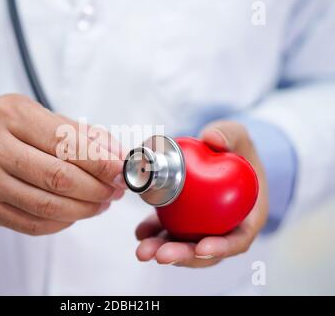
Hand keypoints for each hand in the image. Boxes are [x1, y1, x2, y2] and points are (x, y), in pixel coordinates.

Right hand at [0, 94, 125, 235]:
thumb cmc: (1, 126)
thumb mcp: (35, 113)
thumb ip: (78, 132)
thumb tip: (116, 155)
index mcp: (12, 116)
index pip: (67, 143)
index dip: (101, 161)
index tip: (123, 170)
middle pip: (60, 178)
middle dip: (98, 188)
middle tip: (116, 189)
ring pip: (48, 206)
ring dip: (85, 208)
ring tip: (102, 202)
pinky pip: (33, 224)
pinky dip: (63, 221)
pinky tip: (75, 212)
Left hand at [135, 120, 268, 267]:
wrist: (221, 153)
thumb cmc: (235, 149)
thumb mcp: (239, 136)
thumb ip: (229, 134)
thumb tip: (211, 137)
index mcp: (248, 216)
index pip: (238, 240)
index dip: (221, 248)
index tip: (201, 247)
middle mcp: (226, 228)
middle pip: (206, 251)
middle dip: (182, 255)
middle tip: (161, 254)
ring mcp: (204, 228)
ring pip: (185, 246)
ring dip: (164, 250)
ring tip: (143, 249)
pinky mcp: (186, 223)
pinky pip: (170, 232)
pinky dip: (155, 234)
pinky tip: (141, 232)